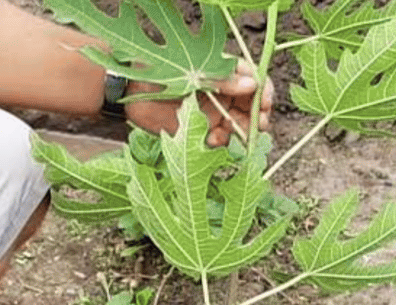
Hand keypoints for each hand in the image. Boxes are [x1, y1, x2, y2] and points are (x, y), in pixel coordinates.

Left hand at [125, 60, 274, 146]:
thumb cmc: (161, 71)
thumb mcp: (193, 74)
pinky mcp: (202, 129)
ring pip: (240, 123)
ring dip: (241, 131)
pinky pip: (221, 138)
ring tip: (232, 134)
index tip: (265, 102)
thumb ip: (222, 80)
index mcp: (223, 70)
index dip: (263, 91)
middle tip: (258, 125)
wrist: (130, 89)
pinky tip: (214, 140)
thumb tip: (252, 85)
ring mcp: (214, 110)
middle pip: (252, 104)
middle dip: (257, 115)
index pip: (253, 78)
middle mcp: (223, 90)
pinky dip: (222, 141)